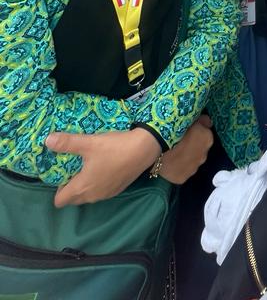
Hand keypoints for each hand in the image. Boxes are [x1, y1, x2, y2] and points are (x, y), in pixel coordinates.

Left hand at [46, 127, 160, 206]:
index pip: (60, 200)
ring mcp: (106, 194)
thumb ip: (67, 143)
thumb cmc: (114, 148)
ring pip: (87, 195)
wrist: (145, 149)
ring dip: (84, 185)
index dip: (56, 188)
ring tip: (87, 166)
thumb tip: (47, 140)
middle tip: (72, 167)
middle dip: (69, 187)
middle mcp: (92, 196)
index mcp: (82, 188)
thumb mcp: (89, 142)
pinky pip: (100, 191)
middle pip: (73, 199)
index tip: (61, 173)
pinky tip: (103, 166)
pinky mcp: (118, 189)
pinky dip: (97, 183)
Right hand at [158, 115, 213, 184]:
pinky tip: (170, 163)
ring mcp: (193, 169)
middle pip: (200, 150)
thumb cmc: (173, 128)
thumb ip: (202, 121)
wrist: (156, 146)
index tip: (188, 132)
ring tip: (174, 154)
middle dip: (193, 147)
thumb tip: (208, 122)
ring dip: (186, 158)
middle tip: (180, 143)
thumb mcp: (190, 119)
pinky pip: (182, 172)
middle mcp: (204, 156)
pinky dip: (178, 168)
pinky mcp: (182, 178)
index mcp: (207, 139)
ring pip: (192, 162)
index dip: (197, 133)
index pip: (205, 135)